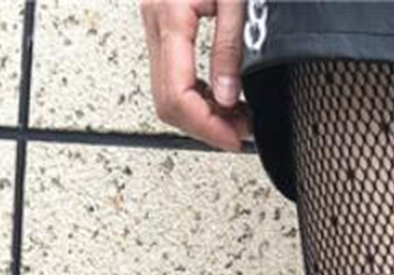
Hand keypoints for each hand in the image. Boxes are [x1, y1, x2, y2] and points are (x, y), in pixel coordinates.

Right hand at [140, 0, 252, 151]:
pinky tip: (222, 98)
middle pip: (166, 99)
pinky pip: (171, 72)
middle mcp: (155, 21)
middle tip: (238, 134)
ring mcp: (154, 22)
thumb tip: (229, 99)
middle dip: (203, 126)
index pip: (177, 94)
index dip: (206, 126)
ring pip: (165, 90)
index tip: (234, 139)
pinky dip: (196, 93)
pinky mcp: (162, 21)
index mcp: (170, 16)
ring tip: (235, 119)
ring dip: (199, 113)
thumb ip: (230, 49)